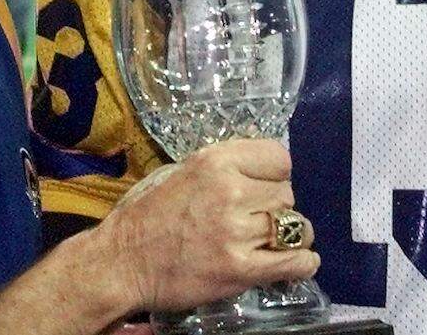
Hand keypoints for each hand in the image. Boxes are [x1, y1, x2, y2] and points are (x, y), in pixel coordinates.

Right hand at [97, 139, 318, 312]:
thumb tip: (261, 168)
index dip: (275, 174)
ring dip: (290, 235)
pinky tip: (300, 261)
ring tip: (276, 240)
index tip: (265, 185)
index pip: (279, 158)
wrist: (123, 261)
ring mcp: (236, 232)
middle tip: (257, 218)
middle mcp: (230, 191)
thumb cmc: (148, 214)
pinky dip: (303, 263)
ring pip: (294, 226)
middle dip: (277, 206)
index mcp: (214, 161)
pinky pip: (293, 262)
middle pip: (287, 193)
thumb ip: (223, 167)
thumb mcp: (183, 170)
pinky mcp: (239, 269)